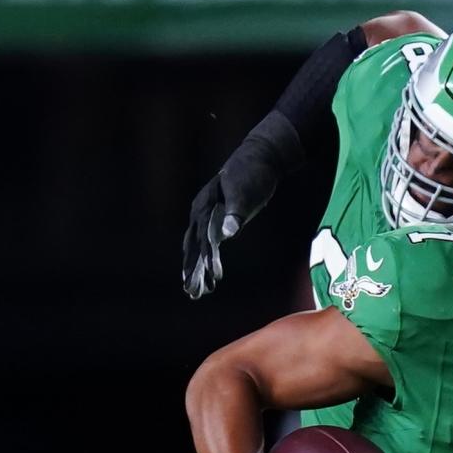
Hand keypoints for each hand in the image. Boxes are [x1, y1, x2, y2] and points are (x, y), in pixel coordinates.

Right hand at [182, 140, 280, 299]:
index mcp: (204, 205)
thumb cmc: (253, 175)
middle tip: (192, 293)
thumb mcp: (246, 194)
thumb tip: (227, 234)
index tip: (213, 277)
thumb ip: (236, 214)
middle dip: (192, 269)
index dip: (206, 258)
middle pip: (193, 245)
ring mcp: (206, 216)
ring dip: (197, 269)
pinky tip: (211, 278)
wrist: (260, 158)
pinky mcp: (216, 220)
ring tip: (197, 293)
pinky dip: (208, 260)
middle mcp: (200, 212)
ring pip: (197, 247)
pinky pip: (208, 244)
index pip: (202, 237)